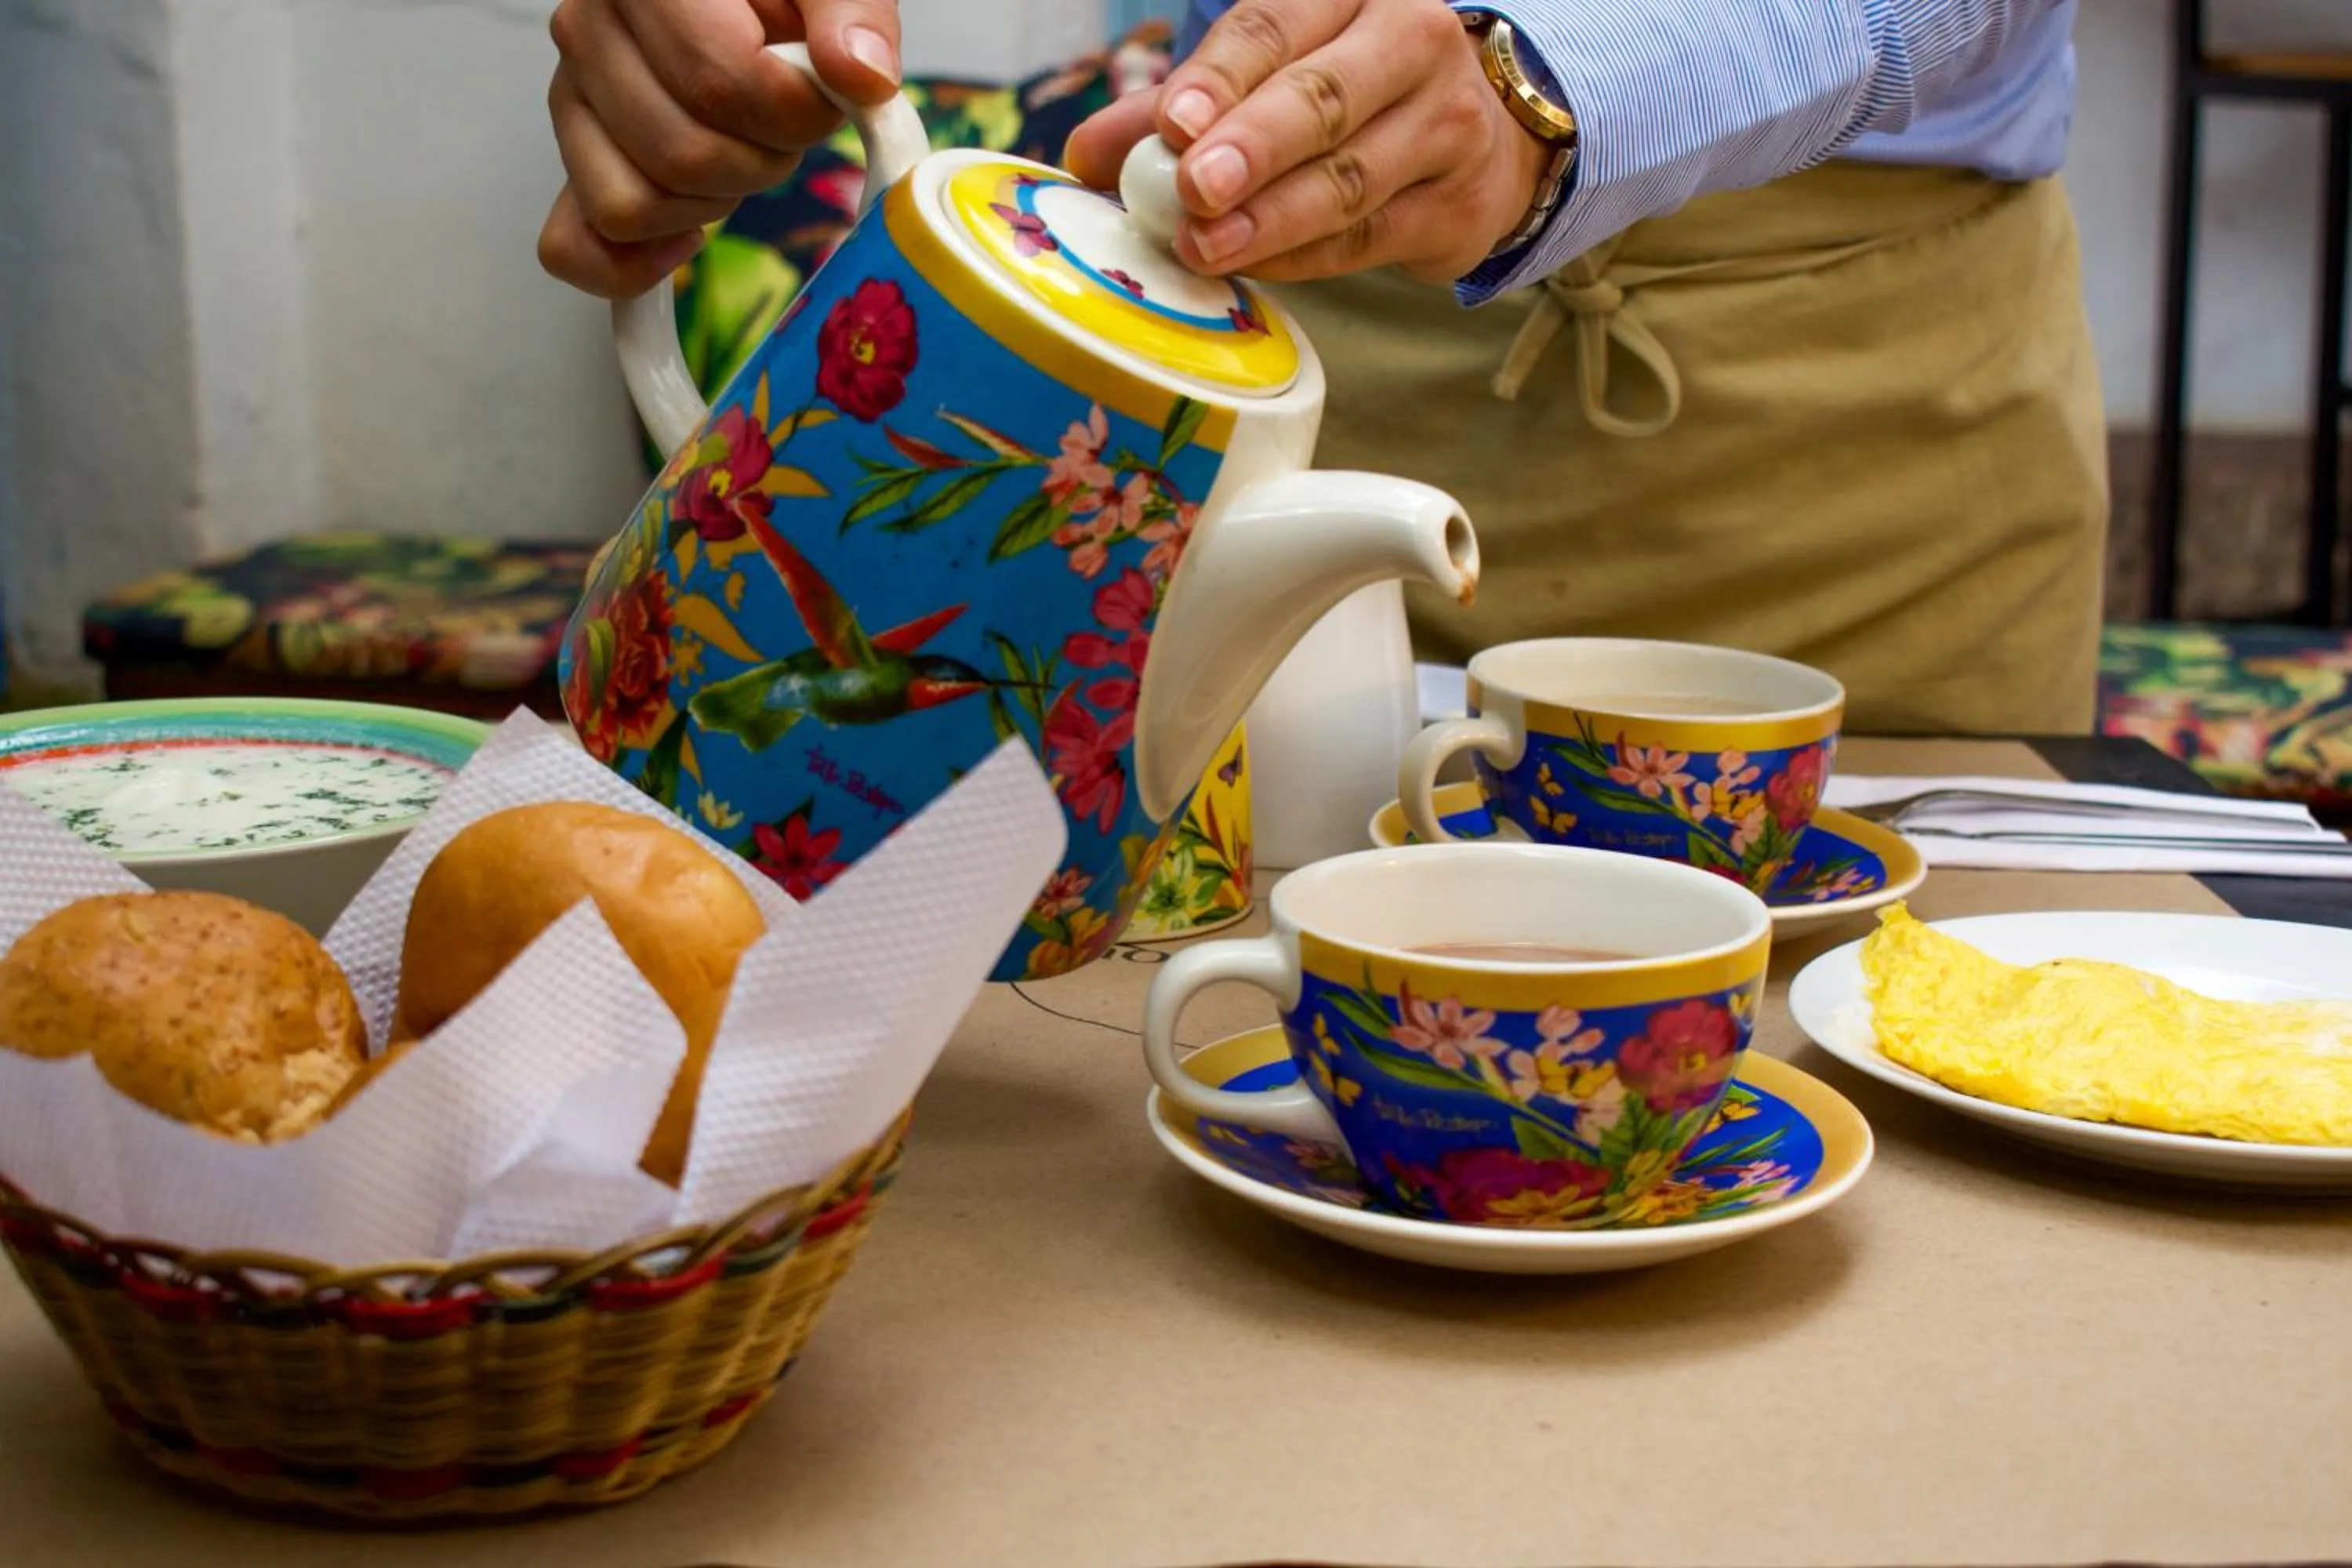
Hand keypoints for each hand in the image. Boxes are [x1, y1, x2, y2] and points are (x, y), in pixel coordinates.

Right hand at [538, 0, 901, 298]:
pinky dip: (633, 264)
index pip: (720, 85)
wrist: (737, 0)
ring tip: (740, 151)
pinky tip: (689, 234)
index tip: (826, 98)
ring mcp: (570, 97)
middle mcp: (587, 29)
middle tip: (784, 127)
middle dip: (761, 162)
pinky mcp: (572, 157)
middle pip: (683, 155)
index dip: (794, 117)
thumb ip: (850, 12)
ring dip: (711, 203)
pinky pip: (574, 245)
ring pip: (633, 205)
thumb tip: (860, 75)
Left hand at [1064, 0, 1548, 283]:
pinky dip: (1300, 256)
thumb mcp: (1266, 78)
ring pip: (1347, 179)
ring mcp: (1447, 125)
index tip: (1172, 125)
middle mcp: (1411, 43)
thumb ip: (1175, 109)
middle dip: (1252, 147)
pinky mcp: (1458, 206)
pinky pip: (1366, 238)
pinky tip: (1252, 266)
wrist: (1479, 140)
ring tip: (1204, 247)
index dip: (1221, 79)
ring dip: (1269, 219)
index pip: (1275, 27)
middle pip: (1322, 98)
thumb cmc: (1347, 95)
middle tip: (1194, 188)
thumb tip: (1085, 157)